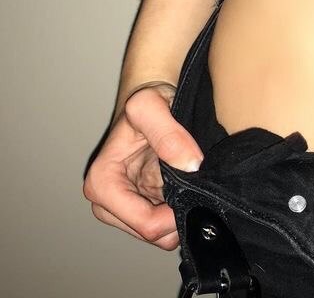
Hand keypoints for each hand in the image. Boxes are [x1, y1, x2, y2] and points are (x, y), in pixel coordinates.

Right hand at [82, 82, 203, 249]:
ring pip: (162, 234)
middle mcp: (108, 202)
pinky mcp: (143, 206)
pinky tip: (186, 183)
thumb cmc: (147, 100)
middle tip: (193, 180)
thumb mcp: (151, 105)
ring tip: (187, 178)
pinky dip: (182, 208)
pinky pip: (168, 223)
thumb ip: (168, 134)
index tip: (193, 189)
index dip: (174, 215)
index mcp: (102, 184)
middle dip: (177, 213)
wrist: (153, 98)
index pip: (145, 224)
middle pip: (154, 234)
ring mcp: (126, 208)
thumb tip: (190, 165)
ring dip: (181, 210)